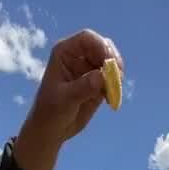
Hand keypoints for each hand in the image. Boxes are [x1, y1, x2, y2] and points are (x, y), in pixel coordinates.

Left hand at [13, 29, 122, 169]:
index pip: (87, 39)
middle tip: (118, 76)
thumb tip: (101, 76)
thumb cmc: (50, 112)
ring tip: (114, 90)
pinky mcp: (98, 84)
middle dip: (113, 60)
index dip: (101, 46)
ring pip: (111, 63)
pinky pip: (112, 80)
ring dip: (116, 75)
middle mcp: (78, 57)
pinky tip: (110, 100)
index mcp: (65, 52)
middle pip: (103, 47)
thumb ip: (83, 87)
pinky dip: (115, 87)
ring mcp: (89, 70)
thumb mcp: (65, 99)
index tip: (109, 61)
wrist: (50, 130)